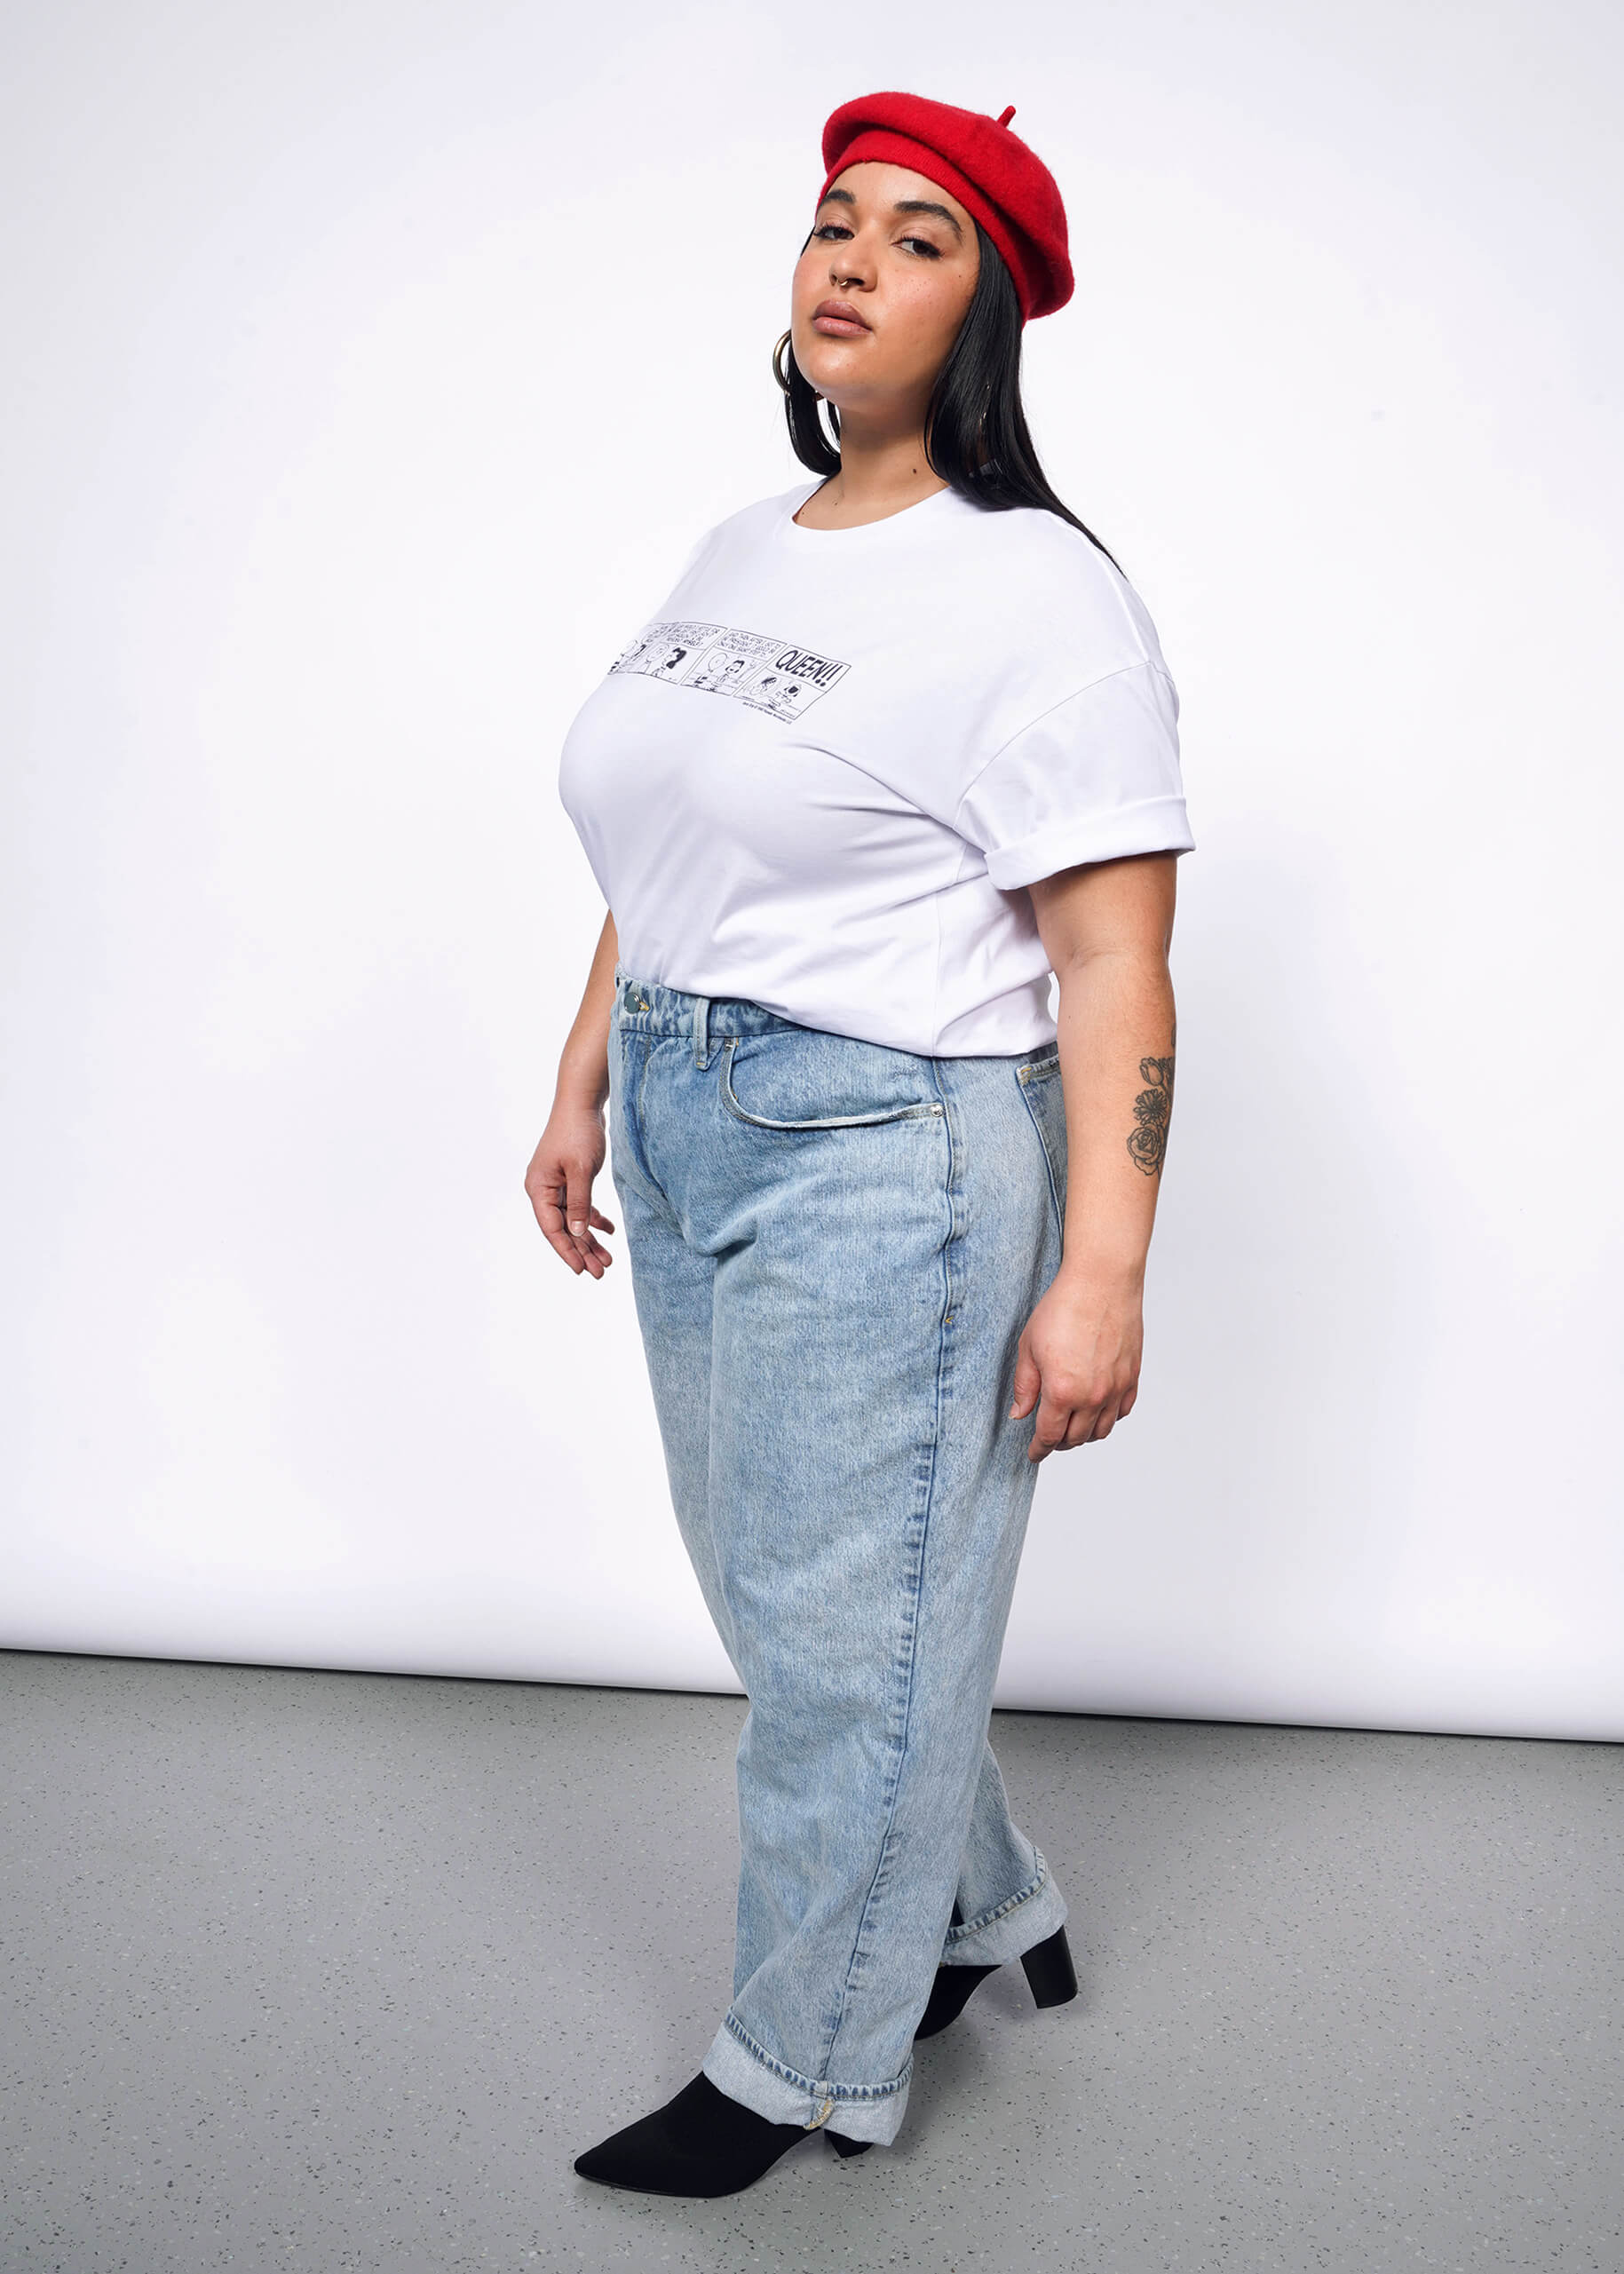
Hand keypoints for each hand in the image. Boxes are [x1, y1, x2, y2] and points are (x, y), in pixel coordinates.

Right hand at [525, 1102, 616, 1278]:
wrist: (582, 1102)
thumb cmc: (578, 1132)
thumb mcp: (581, 1170)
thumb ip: (579, 1203)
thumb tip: (578, 1233)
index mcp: (539, 1188)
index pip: (552, 1228)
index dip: (567, 1251)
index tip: (582, 1270)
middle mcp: (544, 1189)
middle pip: (563, 1228)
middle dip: (583, 1250)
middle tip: (601, 1271)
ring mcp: (556, 1184)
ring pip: (573, 1219)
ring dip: (590, 1239)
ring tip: (608, 1259)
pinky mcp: (570, 1178)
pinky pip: (581, 1206)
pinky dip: (594, 1218)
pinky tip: (610, 1231)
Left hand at [1009, 1267, 1143, 1461]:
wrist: (1102, 1281)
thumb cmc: (1063, 1307)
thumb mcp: (1029, 1346)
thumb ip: (1025, 1386)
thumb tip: (1019, 1414)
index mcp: (1062, 1391)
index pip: (1049, 1435)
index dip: (1039, 1449)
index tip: (1033, 1454)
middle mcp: (1092, 1396)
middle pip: (1075, 1437)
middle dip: (1058, 1443)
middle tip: (1048, 1438)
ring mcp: (1116, 1387)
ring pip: (1101, 1430)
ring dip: (1084, 1435)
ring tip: (1072, 1427)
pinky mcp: (1132, 1376)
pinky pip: (1122, 1411)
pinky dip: (1108, 1418)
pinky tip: (1097, 1411)